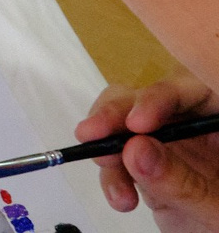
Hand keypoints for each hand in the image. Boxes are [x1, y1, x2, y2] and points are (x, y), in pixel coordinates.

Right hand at [81, 78, 218, 226]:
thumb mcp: (216, 209)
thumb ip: (182, 181)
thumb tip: (135, 149)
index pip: (194, 91)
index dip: (161, 97)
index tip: (136, 123)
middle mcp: (196, 128)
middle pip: (151, 99)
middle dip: (118, 114)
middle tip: (92, 133)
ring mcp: (173, 147)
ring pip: (126, 123)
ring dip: (107, 145)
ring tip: (102, 166)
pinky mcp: (151, 168)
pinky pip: (119, 157)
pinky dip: (110, 174)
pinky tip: (120, 196)